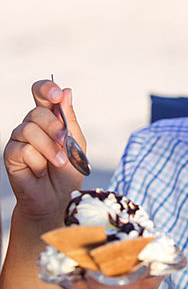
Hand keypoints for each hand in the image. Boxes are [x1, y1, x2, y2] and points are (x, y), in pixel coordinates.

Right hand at [4, 79, 85, 221]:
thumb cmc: (68, 172)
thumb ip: (70, 119)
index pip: (41, 93)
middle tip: (64, 142)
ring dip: (49, 148)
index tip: (58, 95)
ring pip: (29, 129)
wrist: (58, 199)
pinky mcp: (11, 154)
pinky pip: (23, 149)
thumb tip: (66, 91)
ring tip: (58, 163)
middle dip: (54, 126)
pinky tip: (40, 171)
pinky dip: (37, 162)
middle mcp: (32, 125)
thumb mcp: (76, 144)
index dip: (47, 89)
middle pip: (37, 111)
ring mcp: (19, 139)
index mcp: (49, 118)